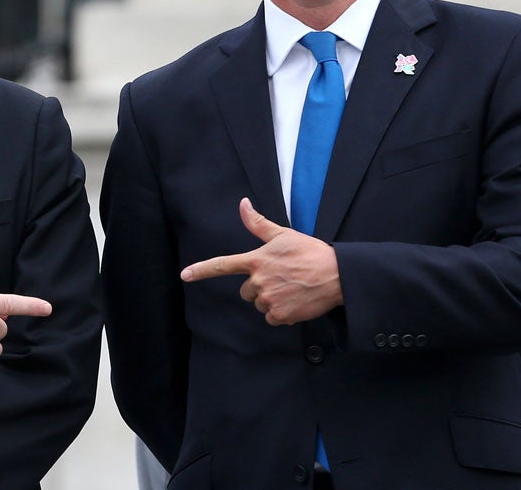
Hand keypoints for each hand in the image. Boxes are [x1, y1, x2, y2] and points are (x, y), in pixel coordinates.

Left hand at [180, 198, 342, 325]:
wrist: (336, 275)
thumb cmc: (310, 252)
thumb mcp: (283, 234)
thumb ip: (258, 223)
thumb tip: (243, 203)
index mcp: (255, 261)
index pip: (222, 265)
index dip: (201, 270)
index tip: (184, 275)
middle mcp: (258, 281)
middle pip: (245, 292)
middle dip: (259, 287)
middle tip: (281, 278)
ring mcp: (268, 299)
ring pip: (259, 305)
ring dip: (271, 300)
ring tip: (291, 288)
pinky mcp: (280, 315)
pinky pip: (272, 318)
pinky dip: (282, 312)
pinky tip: (296, 300)